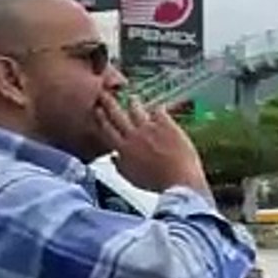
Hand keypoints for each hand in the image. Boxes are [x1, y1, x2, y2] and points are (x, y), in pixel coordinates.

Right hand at [95, 94, 210, 195]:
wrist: (180, 181)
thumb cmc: (157, 183)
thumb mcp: (131, 178)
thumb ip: (120, 165)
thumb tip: (114, 158)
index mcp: (123, 149)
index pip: (106, 128)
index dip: (100, 116)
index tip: (97, 108)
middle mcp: (134, 136)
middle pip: (117, 114)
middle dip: (109, 102)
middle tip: (105, 94)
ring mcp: (151, 129)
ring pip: (137, 109)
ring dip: (133, 102)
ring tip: (132, 98)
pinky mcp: (168, 126)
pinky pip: (159, 111)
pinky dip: (156, 109)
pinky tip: (157, 106)